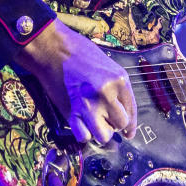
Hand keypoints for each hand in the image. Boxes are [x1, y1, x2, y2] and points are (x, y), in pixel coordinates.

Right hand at [18, 19, 135, 144]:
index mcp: (120, 80)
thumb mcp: (108, 66)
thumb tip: (121, 111)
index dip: (131, 125)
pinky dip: (83, 134)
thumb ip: (116, 88)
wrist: (53, 49)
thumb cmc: (80, 53)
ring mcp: (90, 105)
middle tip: (105, 117)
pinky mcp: (72, 112)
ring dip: (100, 131)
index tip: (128, 134)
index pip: (132, 110)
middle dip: (113, 124)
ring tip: (94, 122)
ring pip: (104, 135)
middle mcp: (108, 94)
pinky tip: (81, 124)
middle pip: (120, 124)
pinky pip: (83, 136)